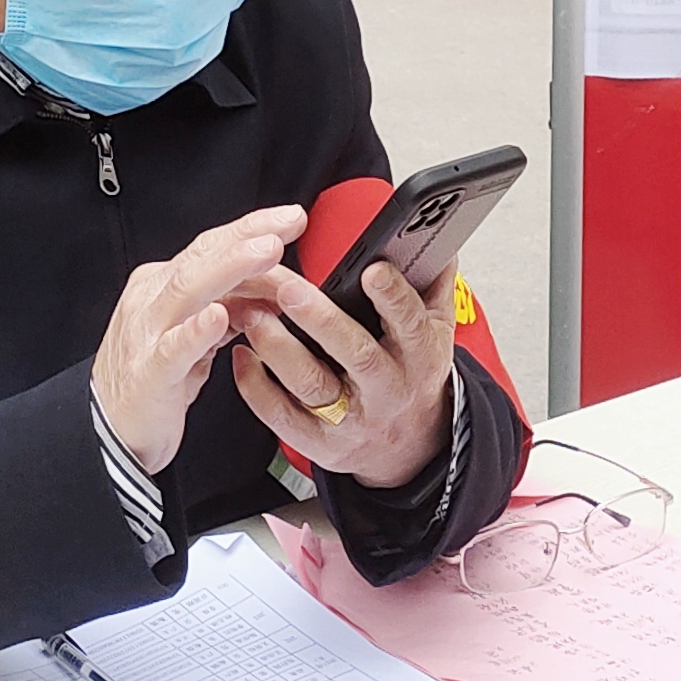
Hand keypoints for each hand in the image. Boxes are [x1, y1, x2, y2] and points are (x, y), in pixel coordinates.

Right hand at [92, 207, 309, 475]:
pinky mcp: (150, 373)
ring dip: (230, 268)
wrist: (105, 432)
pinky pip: (173, 348)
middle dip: (247, 236)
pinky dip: (195, 331)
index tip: (290, 218)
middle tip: (288, 222)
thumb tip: (271, 290)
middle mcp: (152, 302)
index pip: (210, 248)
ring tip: (266, 252)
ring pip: (188, 290)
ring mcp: (148, 335)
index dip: (250, 229)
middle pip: (202, 257)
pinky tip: (217, 317)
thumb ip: (227, 309)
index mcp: (162, 288)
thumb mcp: (195, 336)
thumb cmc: (152, 381)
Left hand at [230, 261, 453, 490]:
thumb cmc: (414, 376)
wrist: (408, 447)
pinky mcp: (319, 441)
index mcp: (419, 355)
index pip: (410, 323)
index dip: (392, 297)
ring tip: (255, 315)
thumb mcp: (437, 330)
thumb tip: (436, 233)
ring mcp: (352, 419)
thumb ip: (434, 283)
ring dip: (279, 349)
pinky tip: (243, 355)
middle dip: (321, 320)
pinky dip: (256, 387)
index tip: (371, 270)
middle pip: (356, 355)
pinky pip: (282, 416)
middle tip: (289, 288)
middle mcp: (387, 388)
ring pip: (312, 384)